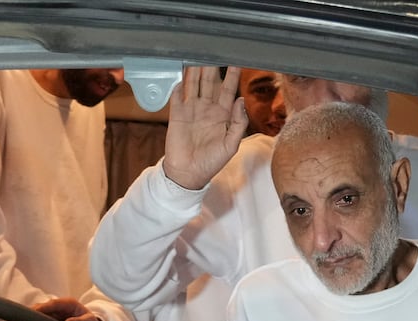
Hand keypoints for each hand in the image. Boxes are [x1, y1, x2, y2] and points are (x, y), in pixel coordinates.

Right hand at [163, 66, 247, 190]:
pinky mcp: (177, 116)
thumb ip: (238, 122)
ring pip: (193, 85)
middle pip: (209, 83)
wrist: (188, 174)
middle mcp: (207, 109)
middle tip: (213, 50)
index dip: (232, 75)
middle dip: (211, 67)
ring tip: (196, 55)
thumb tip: (240, 99)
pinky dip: (178, 86)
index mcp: (222, 115)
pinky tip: (180, 75)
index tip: (236, 60)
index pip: (228, 89)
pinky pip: (177, 97)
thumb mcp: (231, 144)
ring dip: (194, 71)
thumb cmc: (211, 162)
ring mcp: (191, 111)